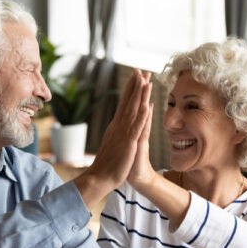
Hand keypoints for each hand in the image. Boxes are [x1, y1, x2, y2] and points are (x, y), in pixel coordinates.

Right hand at [74, 70, 151, 207]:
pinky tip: (146, 106)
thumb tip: (119, 123)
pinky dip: (141, 116)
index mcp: (117, 125)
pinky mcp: (128, 143)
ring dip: (139, 95)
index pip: (124, 103)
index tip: (136, 76)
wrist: (100, 177)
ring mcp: (123, 133)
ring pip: (133, 110)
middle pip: (128, 102)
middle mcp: (119, 125)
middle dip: (135, 85)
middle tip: (141, 70)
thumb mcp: (114, 143)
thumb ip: (117, 132)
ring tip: (145, 81)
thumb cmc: (108, 163)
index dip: (131, 88)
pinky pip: (136, 128)